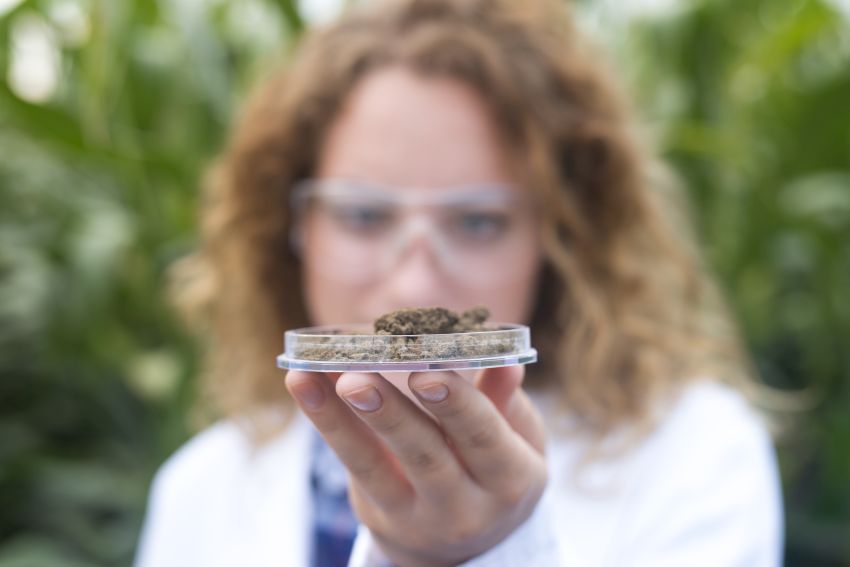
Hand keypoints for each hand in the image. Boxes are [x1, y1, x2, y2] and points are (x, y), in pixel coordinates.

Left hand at [285, 366, 547, 566]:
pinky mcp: (378, 512)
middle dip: (390, 414)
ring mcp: (416, 516)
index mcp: (509, 480)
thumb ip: (505, 402)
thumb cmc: (495, 470)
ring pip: (374, 465)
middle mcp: (464, 507)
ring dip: (341, 418)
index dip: (458, 405)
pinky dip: (325, 421)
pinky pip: (351, 465)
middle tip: (360, 379)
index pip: (484, 438)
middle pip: (425, 456)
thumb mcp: (517, 441)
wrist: (467, 544)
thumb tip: (506, 363)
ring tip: (315, 378)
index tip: (428, 372)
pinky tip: (304, 383)